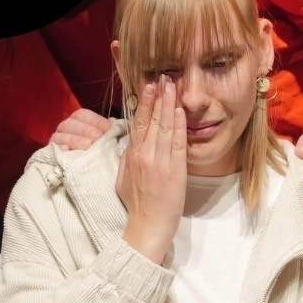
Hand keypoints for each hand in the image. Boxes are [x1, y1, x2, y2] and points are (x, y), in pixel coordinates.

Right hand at [49, 109, 115, 150]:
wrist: (83, 169)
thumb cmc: (96, 149)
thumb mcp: (103, 137)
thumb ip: (108, 129)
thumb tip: (114, 122)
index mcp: (78, 120)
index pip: (83, 114)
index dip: (96, 120)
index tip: (108, 129)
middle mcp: (65, 126)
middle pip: (72, 123)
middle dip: (86, 130)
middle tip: (98, 138)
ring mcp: (57, 139)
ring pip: (62, 134)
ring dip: (76, 140)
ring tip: (88, 146)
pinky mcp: (52, 151)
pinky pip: (53, 148)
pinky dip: (60, 148)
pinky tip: (67, 150)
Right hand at [118, 76, 187, 262]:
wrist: (146, 226)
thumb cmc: (136, 205)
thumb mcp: (123, 178)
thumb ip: (127, 159)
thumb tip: (130, 144)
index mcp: (131, 155)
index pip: (138, 123)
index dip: (144, 102)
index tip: (148, 85)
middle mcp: (143, 155)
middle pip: (151, 119)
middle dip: (157, 96)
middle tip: (163, 76)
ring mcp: (159, 162)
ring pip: (163, 127)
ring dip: (168, 104)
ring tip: (172, 85)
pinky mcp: (174, 170)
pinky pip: (176, 143)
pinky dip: (178, 125)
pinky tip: (179, 111)